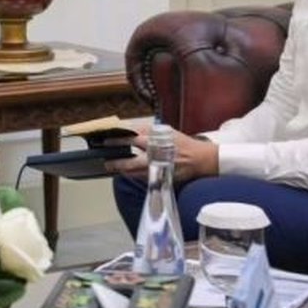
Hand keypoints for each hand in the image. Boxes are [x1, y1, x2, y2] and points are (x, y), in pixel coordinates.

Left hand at [103, 125, 218, 182]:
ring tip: (112, 167)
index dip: (118, 140)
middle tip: (106, 161)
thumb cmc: (183, 143)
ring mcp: (158, 168)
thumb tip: (131, 130)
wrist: (201, 159)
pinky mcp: (162, 177)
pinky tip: (127, 173)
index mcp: (156, 141)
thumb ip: (149, 131)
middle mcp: (156, 156)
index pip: (132, 139)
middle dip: (116, 162)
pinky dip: (133, 175)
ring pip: (135, 172)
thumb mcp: (166, 131)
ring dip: (122, 170)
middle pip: (130, 160)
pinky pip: (143, 178)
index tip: (107, 140)